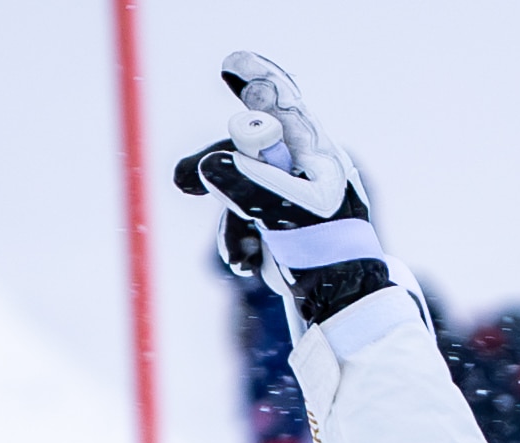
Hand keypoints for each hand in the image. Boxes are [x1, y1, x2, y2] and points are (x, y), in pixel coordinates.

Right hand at [171, 52, 390, 326]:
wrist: (338, 300)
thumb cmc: (328, 252)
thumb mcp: (291, 215)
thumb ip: (252, 185)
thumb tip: (210, 163)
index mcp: (311, 152)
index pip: (282, 104)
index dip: (256, 79)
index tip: (233, 65)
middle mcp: (299, 164)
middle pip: (245, 145)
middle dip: (213, 164)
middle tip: (182, 182)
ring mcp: (286, 191)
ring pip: (236, 183)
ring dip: (228, 220)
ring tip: (237, 257)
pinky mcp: (275, 218)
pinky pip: (239, 213)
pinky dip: (235, 237)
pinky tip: (245, 263)